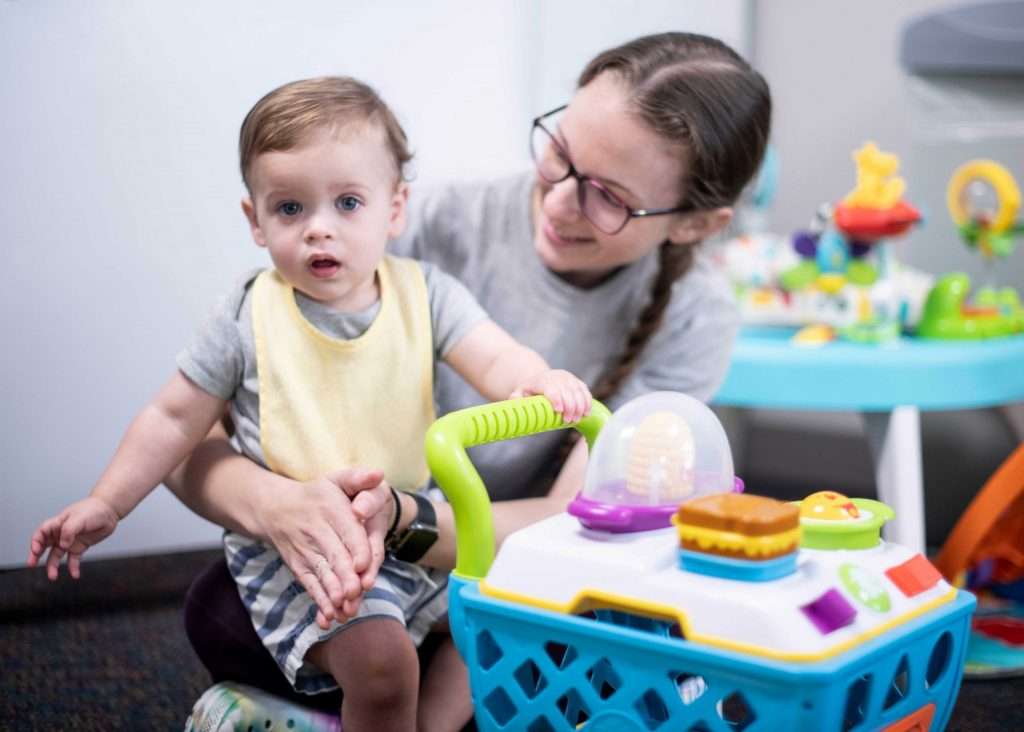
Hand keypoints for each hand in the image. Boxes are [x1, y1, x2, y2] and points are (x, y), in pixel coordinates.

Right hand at [27, 497, 118, 579]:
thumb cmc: (93, 509)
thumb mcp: (79, 517)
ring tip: (53, 576)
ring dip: (53, 566)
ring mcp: (70, 541)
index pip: (41, 533)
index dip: (36, 541)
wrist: (109, 511)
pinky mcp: (79, 547)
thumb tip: (63, 544)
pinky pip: (73, 560)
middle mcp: (61, 534)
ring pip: (56, 555)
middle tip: (31, 565)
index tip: (36, 550)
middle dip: (36, 555)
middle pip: (44, 546)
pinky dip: (73, 568)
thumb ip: (69, 531)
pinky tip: (74, 574)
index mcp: (58, 524)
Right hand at [259, 467, 386, 628]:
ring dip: (333, 594)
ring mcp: (306, 552)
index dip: (357, 548)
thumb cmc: (317, 494)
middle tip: (357, 592)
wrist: (274, 508)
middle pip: (334, 556)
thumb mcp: (337, 478)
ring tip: (344, 609)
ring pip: (322, 575)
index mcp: (331, 510)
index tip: (365, 564)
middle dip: (345, 576)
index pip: (347, 531)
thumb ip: (358, 477)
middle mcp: (317, 532)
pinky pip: (310, 586)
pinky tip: (328, 618)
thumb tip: (378, 474)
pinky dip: (319, 603)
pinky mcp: (299, 567)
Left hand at [511, 369, 591, 422]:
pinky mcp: (577, 382)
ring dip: (580, 406)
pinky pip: (585, 391)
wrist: (540, 378)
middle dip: (570, 407)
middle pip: (567, 391)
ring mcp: (569, 378)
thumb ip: (516, 397)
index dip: (556, 399)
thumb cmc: (530, 390)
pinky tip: (586, 413)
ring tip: (577, 419)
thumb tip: (514, 401)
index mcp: (543, 380)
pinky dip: (587, 402)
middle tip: (568, 421)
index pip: (552, 389)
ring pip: (578, 391)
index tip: (558, 411)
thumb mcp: (520, 392)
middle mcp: (557, 377)